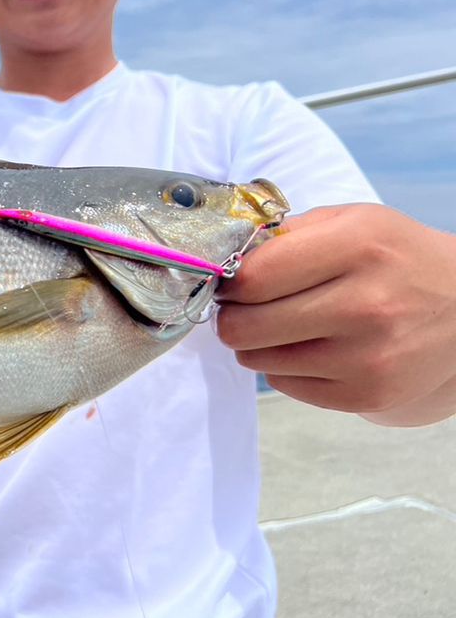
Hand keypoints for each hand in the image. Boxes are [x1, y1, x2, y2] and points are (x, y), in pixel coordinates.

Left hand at [216, 204, 455, 425]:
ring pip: (257, 360)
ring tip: (285, 325)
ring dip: (257, 343)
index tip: (232, 282)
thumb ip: (285, 234)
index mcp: (359, 247)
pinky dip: (285, 367)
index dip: (228, 282)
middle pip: (245, 326)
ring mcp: (368, 357)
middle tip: (247, 307)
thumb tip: (223, 261)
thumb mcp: (351, 222)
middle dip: (233, 315)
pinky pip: (284, 385)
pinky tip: (313, 347)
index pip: (252, 277)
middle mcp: (366, 304)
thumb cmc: (394, 258)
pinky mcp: (368, 395)